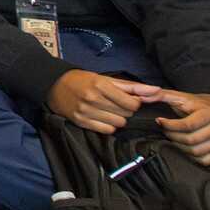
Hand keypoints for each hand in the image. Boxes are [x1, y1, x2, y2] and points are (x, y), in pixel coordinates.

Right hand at [47, 67, 163, 133]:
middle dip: (125, 110)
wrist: (53, 84)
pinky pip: (106, 130)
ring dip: (118, 119)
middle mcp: (93, 99)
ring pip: (118, 124)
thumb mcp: (104, 78)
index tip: (128, 100)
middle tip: (116, 105)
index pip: (132, 103)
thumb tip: (156, 90)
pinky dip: (108, 126)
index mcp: (101, 85)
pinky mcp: (81, 122)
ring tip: (108, 111)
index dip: (134, 103)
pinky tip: (102, 118)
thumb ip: (131, 86)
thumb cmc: (82, 80)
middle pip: (126, 114)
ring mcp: (86, 111)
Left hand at [155, 89, 209, 163]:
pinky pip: (205, 160)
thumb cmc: (195, 105)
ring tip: (173, 138)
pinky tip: (184, 147)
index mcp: (209, 113)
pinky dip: (191, 157)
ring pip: (196, 152)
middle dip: (173, 137)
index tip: (160, 121)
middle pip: (191, 140)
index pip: (187, 125)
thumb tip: (139, 96)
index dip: (170, 126)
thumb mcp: (179, 97)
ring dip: (180, 147)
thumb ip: (160, 96)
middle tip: (165, 131)